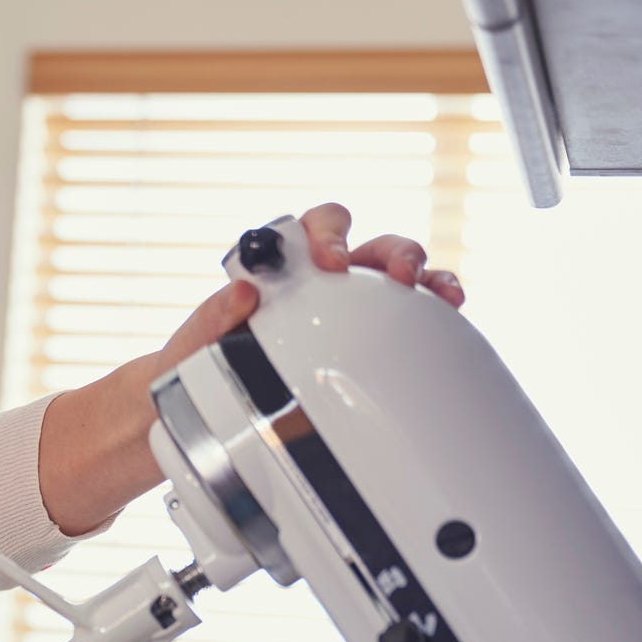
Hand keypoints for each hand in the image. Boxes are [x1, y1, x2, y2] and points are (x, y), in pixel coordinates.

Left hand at [157, 201, 463, 368]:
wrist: (205, 410)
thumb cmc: (197, 370)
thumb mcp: (191, 348)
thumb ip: (209, 319)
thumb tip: (242, 291)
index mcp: (279, 269)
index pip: (308, 231)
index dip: (324, 236)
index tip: (330, 262)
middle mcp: (319, 279)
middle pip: (363, 243)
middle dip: (387, 251)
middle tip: (399, 276)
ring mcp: (349, 305)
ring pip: (395, 271)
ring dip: (422, 273)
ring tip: (440, 293)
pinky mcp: (371, 334)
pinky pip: (410, 311)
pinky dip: (433, 306)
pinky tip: (451, 313)